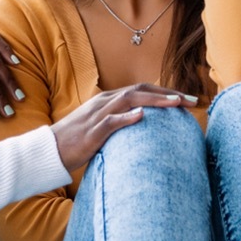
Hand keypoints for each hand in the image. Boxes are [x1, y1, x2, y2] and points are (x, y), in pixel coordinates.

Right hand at [51, 84, 195, 170]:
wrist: (48, 151)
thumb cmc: (75, 143)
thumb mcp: (100, 129)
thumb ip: (118, 124)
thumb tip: (141, 127)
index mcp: (107, 100)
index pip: (141, 90)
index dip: (165, 92)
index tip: (186, 100)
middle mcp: (104, 102)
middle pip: (140, 90)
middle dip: (167, 93)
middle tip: (192, 100)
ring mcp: (97, 115)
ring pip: (129, 99)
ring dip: (154, 100)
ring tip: (176, 103)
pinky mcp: (91, 131)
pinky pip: (110, 121)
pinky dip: (126, 117)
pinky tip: (142, 116)